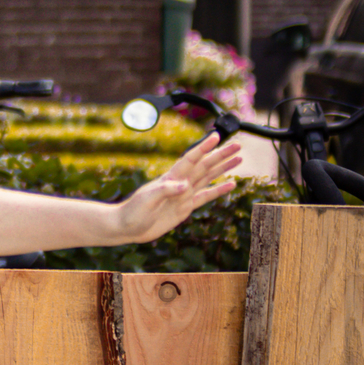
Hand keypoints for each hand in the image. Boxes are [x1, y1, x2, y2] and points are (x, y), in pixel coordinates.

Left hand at [114, 131, 241, 242]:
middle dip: (221, 155)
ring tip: (238, 159)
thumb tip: (185, 185)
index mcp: (170, 178)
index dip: (203, 148)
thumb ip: (165, 190)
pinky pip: (205, 197)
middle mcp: (179, 184)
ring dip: (223, 168)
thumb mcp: (147, 200)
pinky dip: (218, 190)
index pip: (190, 159)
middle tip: (238, 145)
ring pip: (208, 178)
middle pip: (204, 166)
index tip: (216, 136)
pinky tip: (230, 184)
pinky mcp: (185, 208)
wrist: (126, 227)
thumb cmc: (132, 212)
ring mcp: (183, 195)